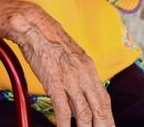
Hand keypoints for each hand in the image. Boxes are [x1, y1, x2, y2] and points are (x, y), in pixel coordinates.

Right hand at [11, 5, 114, 126]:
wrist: (35, 27)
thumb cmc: (50, 41)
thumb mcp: (71, 56)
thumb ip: (79, 73)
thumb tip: (81, 91)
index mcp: (89, 68)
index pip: (104, 98)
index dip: (108, 117)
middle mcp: (84, 74)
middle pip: (99, 108)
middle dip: (104, 126)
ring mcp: (70, 79)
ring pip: (84, 112)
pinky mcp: (55, 82)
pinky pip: (63, 109)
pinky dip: (65, 125)